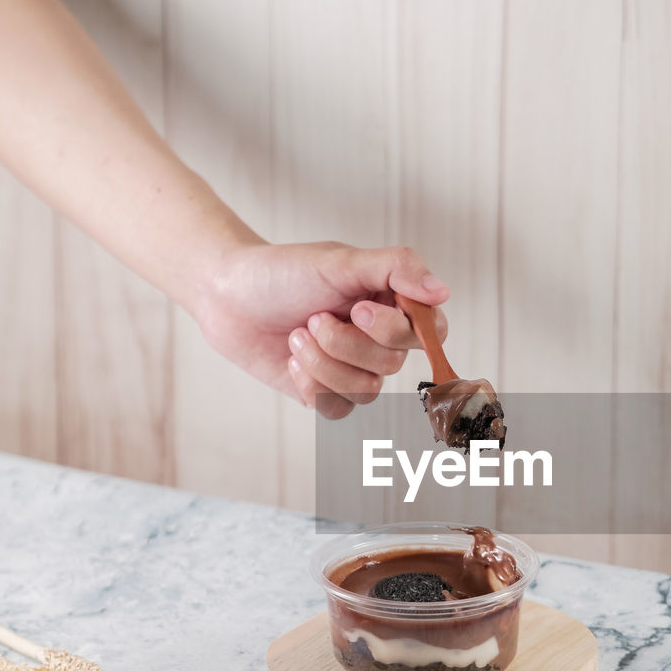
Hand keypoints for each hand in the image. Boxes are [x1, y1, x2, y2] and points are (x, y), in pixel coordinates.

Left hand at [195, 240, 448, 417]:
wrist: (227, 296)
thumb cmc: (283, 272)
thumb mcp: (341, 261)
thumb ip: (397, 268)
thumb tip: (443, 291)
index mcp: (392, 303)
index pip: (430, 331)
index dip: (397, 331)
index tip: (359, 310)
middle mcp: (379, 339)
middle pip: (392, 364)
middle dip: (345, 343)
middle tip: (313, 317)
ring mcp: (353, 368)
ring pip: (367, 391)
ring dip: (323, 363)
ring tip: (296, 336)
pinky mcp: (327, 392)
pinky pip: (339, 409)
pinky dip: (311, 384)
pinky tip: (292, 360)